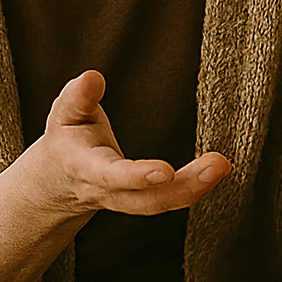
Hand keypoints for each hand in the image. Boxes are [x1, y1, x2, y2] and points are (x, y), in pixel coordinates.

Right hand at [31, 70, 228, 217]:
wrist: (59, 179)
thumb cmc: (67, 138)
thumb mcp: (64, 114)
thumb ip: (78, 97)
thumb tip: (93, 77)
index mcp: (86, 169)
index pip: (112, 176)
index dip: (138, 176)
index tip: (165, 170)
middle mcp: (109, 192)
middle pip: (147, 201)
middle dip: (183, 188)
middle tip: (217, 165)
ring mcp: (127, 201)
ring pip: (162, 203)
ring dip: (196, 187)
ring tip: (222, 165)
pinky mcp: (144, 199)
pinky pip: (170, 199)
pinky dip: (195, 187)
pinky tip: (217, 170)